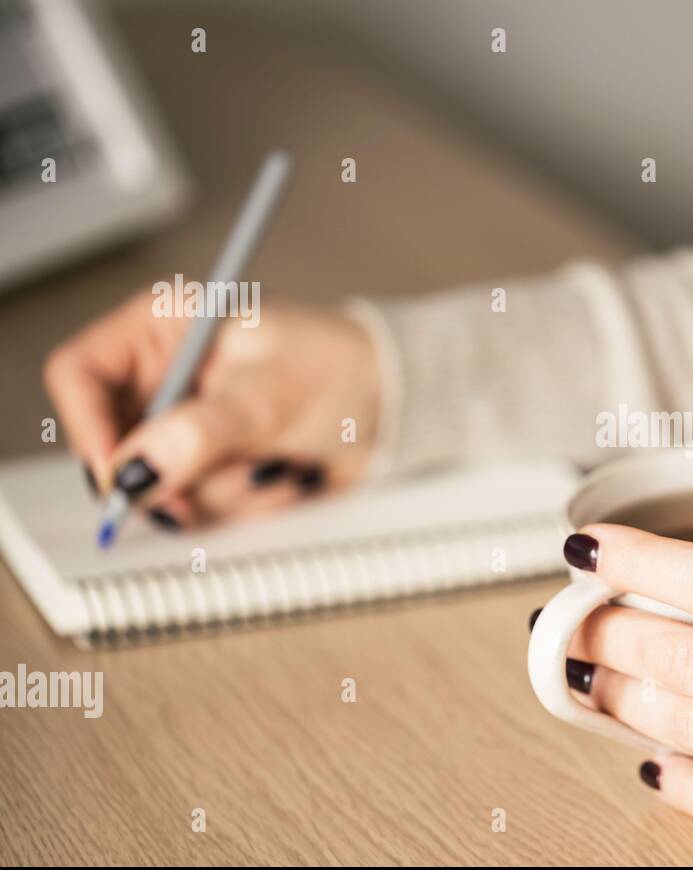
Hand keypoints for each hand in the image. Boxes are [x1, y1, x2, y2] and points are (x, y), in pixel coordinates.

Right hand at [43, 289, 380, 528]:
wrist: (398, 403)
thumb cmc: (344, 368)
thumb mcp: (269, 397)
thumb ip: (201, 433)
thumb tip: (138, 468)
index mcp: (164, 328)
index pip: (81, 375)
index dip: (90, 428)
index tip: (123, 475)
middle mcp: (168, 377)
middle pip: (115, 443)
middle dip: (166, 476)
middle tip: (199, 494)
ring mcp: (191, 426)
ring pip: (162, 485)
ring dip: (221, 490)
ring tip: (272, 462)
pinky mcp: (218, 464)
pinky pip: (204, 504)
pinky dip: (244, 502)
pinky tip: (281, 474)